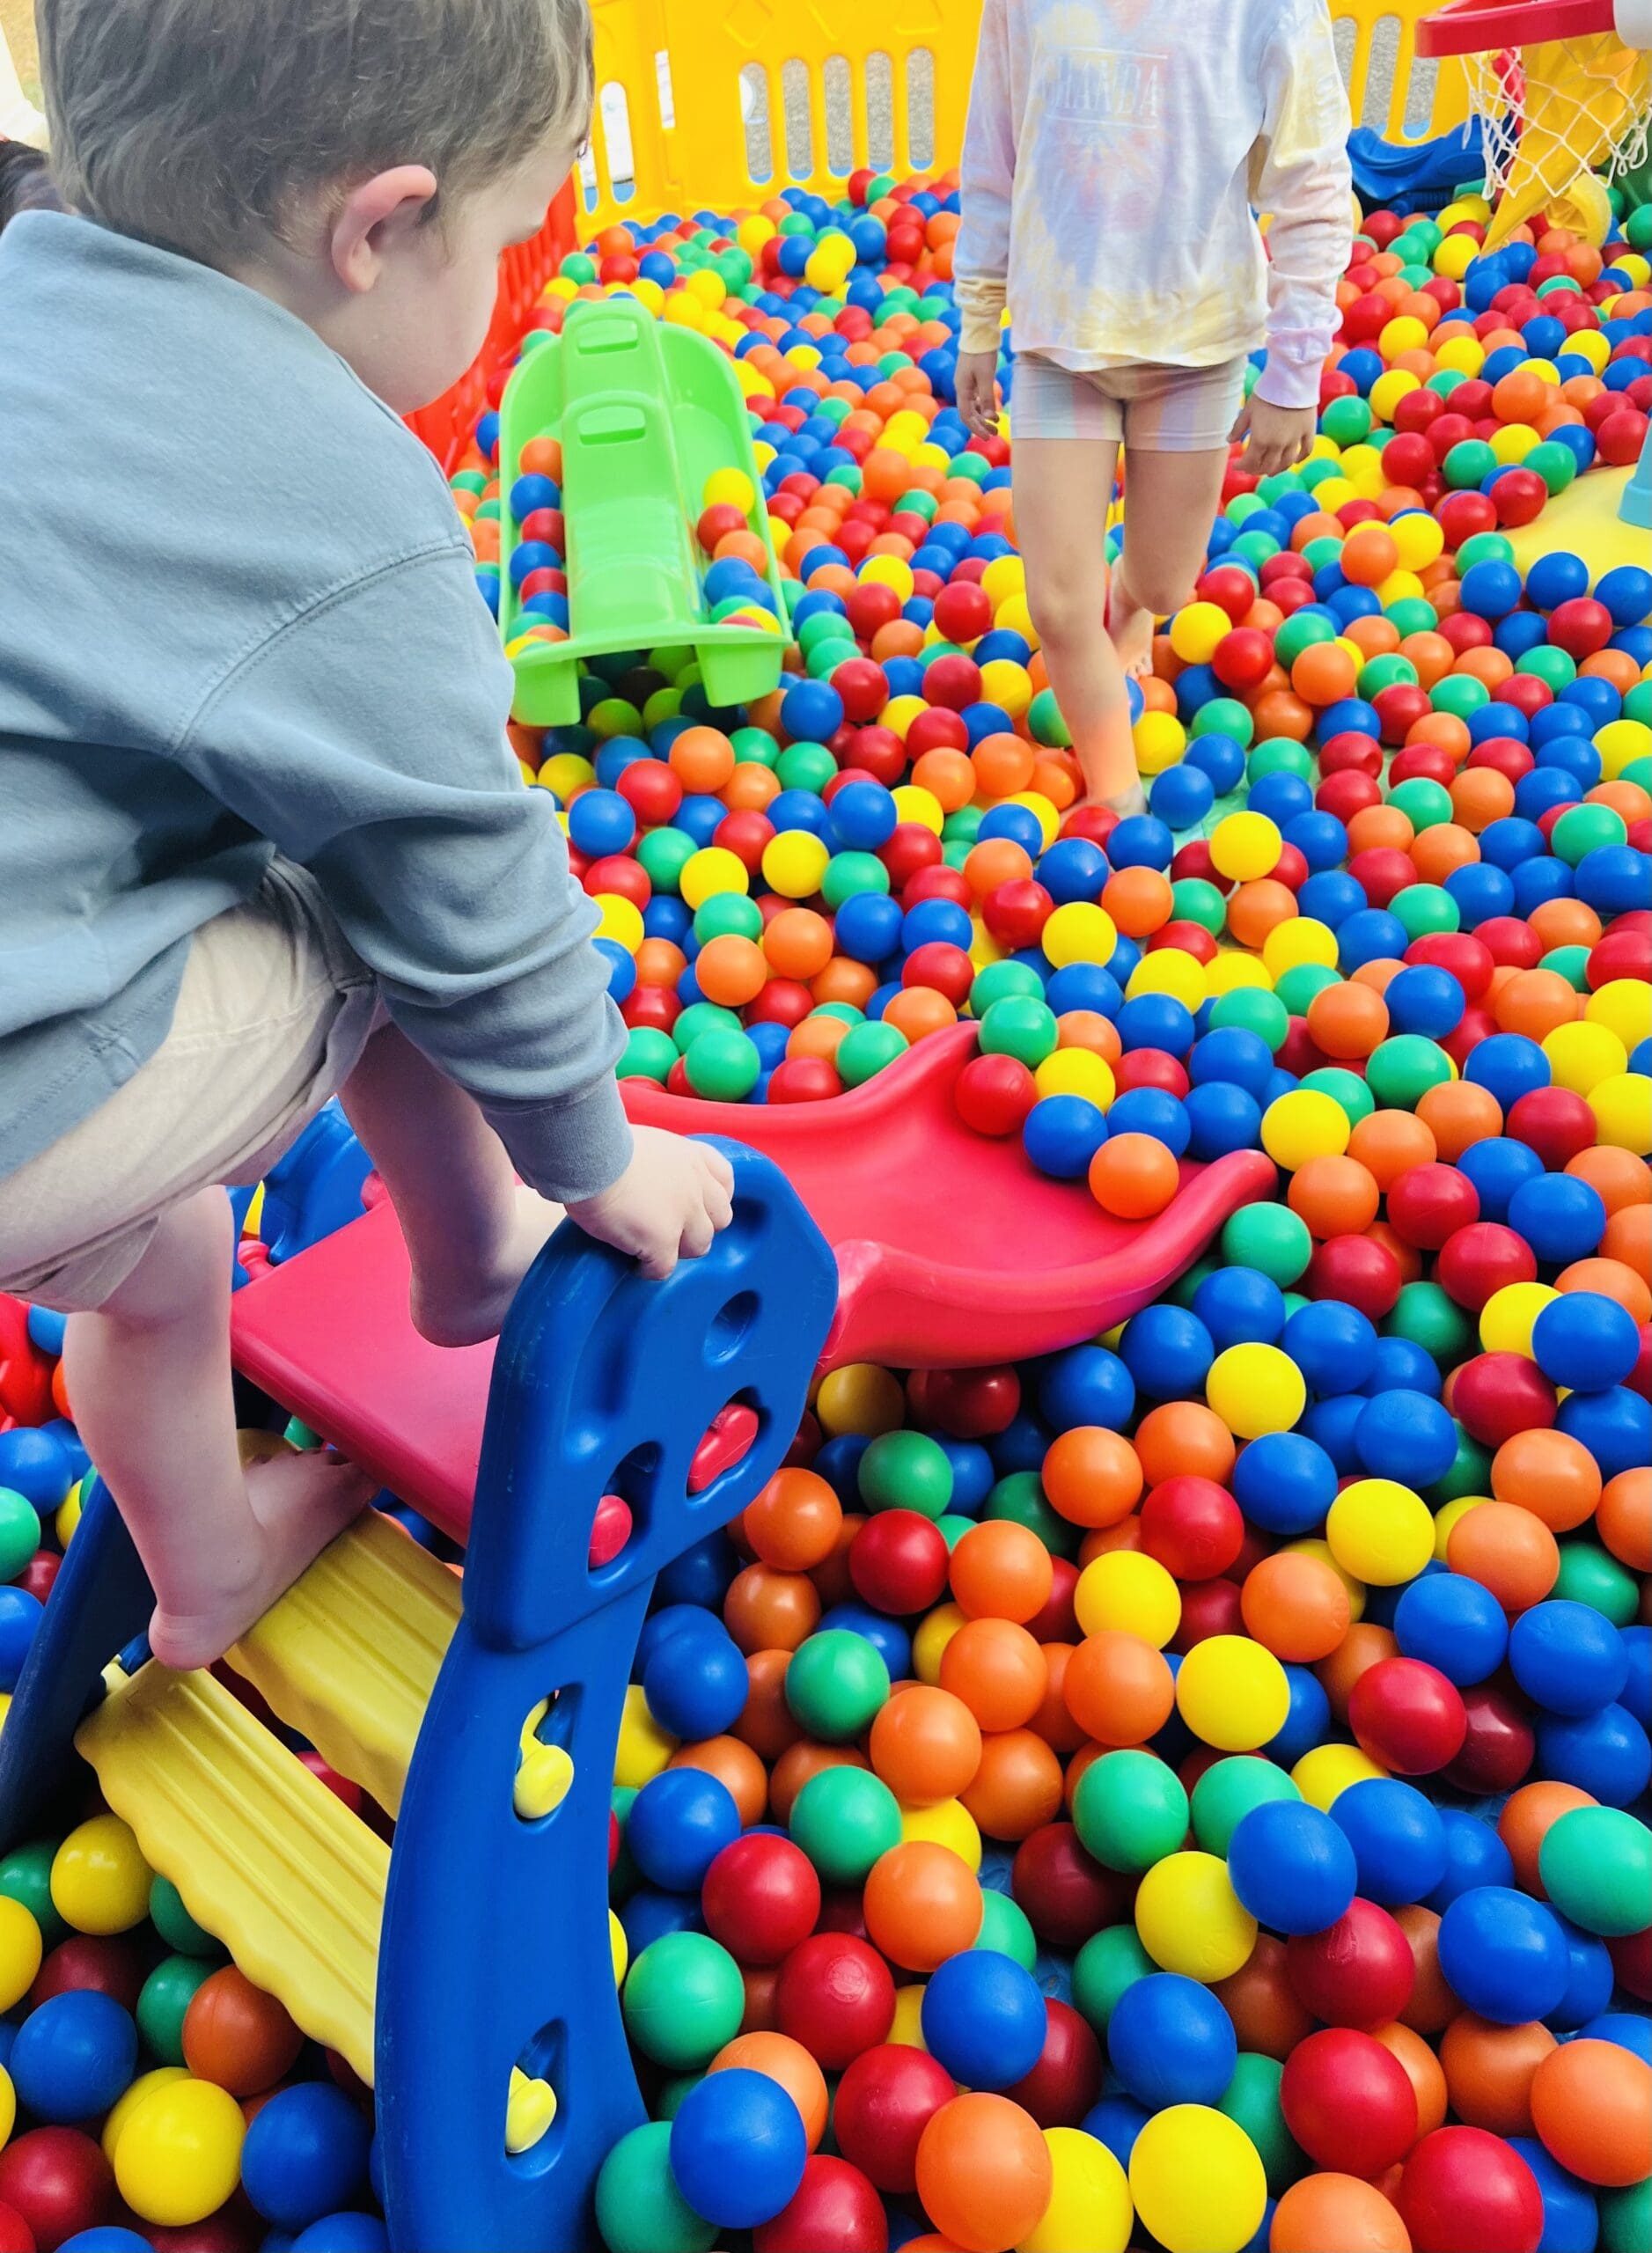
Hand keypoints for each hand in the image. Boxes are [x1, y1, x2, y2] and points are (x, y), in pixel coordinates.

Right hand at [566, 1128, 734, 1279]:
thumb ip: (658, 1162)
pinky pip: (664, 1268)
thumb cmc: (600, 1143)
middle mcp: (695, 1185)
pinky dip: (649, 1270)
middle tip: (671, 1231)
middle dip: (699, 1227)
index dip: (714, 1198)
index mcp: (690, 1156)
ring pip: (699, 1246)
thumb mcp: (643, 1142)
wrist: (589, 1154)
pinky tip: (632, 1264)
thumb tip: (644, 1181)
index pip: (724, 1179)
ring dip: (678, 1250)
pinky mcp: (662, 1240)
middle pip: (719, 1218)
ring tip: (652, 1250)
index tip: (699, 1207)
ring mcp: (683, 1214)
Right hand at [956, 350, 1001, 441]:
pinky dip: (983, 406)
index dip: (976, 428)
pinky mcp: (971, 377)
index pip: (966, 416)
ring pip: (972, 406)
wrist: (978, 332)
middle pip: (968, 413)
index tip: (988, 437)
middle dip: (980, 425)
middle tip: (994, 433)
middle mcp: (961, 388)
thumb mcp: (986, 376)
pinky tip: (991, 410)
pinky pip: (975, 398)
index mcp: (962, 389)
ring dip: (982, 417)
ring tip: (995, 424)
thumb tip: (989, 418)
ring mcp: (965, 383)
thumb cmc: (982, 353)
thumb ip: (987, 398)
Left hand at [1231, 395, 1317, 477]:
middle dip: (1257, 470)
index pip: (1250, 463)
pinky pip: (1305, 450)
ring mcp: (1294, 439)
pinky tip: (1295, 461)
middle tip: (1252, 469)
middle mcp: (1278, 444)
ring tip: (1271, 471)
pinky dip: (1300, 458)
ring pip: (1286, 463)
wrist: (1291, 379)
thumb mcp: (1247, 411)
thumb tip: (1229, 441)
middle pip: (1268, 466)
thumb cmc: (1266, 393)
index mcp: (1261, 440)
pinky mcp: (1308, 431)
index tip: (1237, 466)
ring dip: (1277, 469)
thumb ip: (1238, 428)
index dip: (1242, 467)